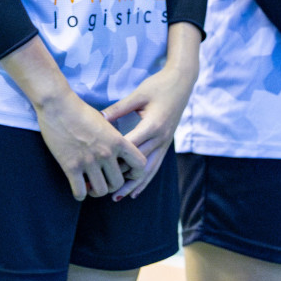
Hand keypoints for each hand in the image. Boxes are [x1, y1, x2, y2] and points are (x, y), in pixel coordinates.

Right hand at [35, 87, 146, 200]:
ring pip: (100, 191)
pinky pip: (80, 192)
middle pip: (118, 183)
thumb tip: (116, 151)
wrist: (57, 104)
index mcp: (117, 141)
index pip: (140, 165)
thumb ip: (112, 138)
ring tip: (90, 186)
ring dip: (95, 192)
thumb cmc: (79, 110)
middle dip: (111, 185)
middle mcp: (106, 153)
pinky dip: (80, 194)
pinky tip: (78, 188)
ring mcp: (88, 161)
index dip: (135, 173)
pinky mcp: (71, 166)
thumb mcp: (104, 122)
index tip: (125, 173)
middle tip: (103, 181)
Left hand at [102, 61, 196, 200]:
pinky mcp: (166, 145)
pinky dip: (146, 180)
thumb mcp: (137, 95)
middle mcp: (160, 138)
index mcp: (152, 125)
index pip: (131, 147)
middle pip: (139, 164)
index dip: (115, 159)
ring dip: (134, 185)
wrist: (182, 83)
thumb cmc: (158, 86)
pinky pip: (156, 166)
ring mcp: (165, 143)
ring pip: (149, 170)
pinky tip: (136, 191)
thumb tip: (98, 119)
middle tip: (103, 190)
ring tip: (119, 197)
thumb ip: (118, 108)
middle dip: (122, 178)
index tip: (98, 168)